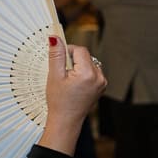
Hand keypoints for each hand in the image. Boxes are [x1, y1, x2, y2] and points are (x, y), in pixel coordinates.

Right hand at [40, 38, 105, 153]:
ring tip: (68, 80)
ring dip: (79, 67)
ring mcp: (102, 82)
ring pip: (89, 63)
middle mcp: (99, 77)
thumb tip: (55, 38)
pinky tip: (75, 84)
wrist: (66, 120)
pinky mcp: (102, 86)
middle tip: (63, 73)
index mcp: (89, 73)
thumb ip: (56, 55)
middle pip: (86, 56)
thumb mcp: (54, 76)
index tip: (59, 60)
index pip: (80, 50)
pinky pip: (93, 72)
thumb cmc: (59, 101)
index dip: (68, 52)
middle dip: (73, 61)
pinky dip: (84, 73)